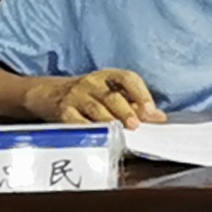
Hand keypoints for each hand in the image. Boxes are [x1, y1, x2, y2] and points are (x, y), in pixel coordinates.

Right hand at [44, 69, 161, 124]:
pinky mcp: (63, 111)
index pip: (127, 78)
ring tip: (120, 132)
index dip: (140, 93)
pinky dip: (89, 128)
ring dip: (110, 120)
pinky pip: (77, 121)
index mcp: (108, 76)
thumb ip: (135, 104)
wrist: (51, 94)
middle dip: (125, 111)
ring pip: (95, 108)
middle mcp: (92, 83)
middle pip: (112, 96)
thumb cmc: (90, 95)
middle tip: (136, 125)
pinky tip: (98, 135)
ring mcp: (76, 96)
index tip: (150, 109)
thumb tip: (159, 117)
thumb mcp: (111, 92)